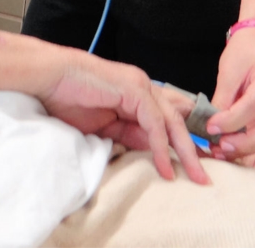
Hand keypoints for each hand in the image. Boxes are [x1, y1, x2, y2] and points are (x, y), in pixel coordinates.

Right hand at [36, 50, 209, 184]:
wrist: (49, 78)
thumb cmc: (68, 99)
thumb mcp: (105, 127)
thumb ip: (130, 135)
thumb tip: (154, 151)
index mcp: (137, 94)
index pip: (168, 120)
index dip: (183, 143)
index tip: (194, 166)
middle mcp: (144, 87)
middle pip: (177, 121)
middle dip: (193, 150)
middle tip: (205, 177)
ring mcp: (141, 86)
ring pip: (172, 121)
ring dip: (185, 151)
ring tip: (195, 176)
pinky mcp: (134, 89)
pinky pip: (154, 122)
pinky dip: (161, 146)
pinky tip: (165, 166)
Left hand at [204, 27, 254, 157]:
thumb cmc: (245, 49)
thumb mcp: (228, 70)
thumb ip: (223, 99)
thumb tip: (213, 128)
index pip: (254, 105)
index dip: (231, 121)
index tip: (210, 129)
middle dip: (246, 143)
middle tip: (221, 148)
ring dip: (249, 146)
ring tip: (224, 150)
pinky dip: (254, 140)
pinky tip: (235, 144)